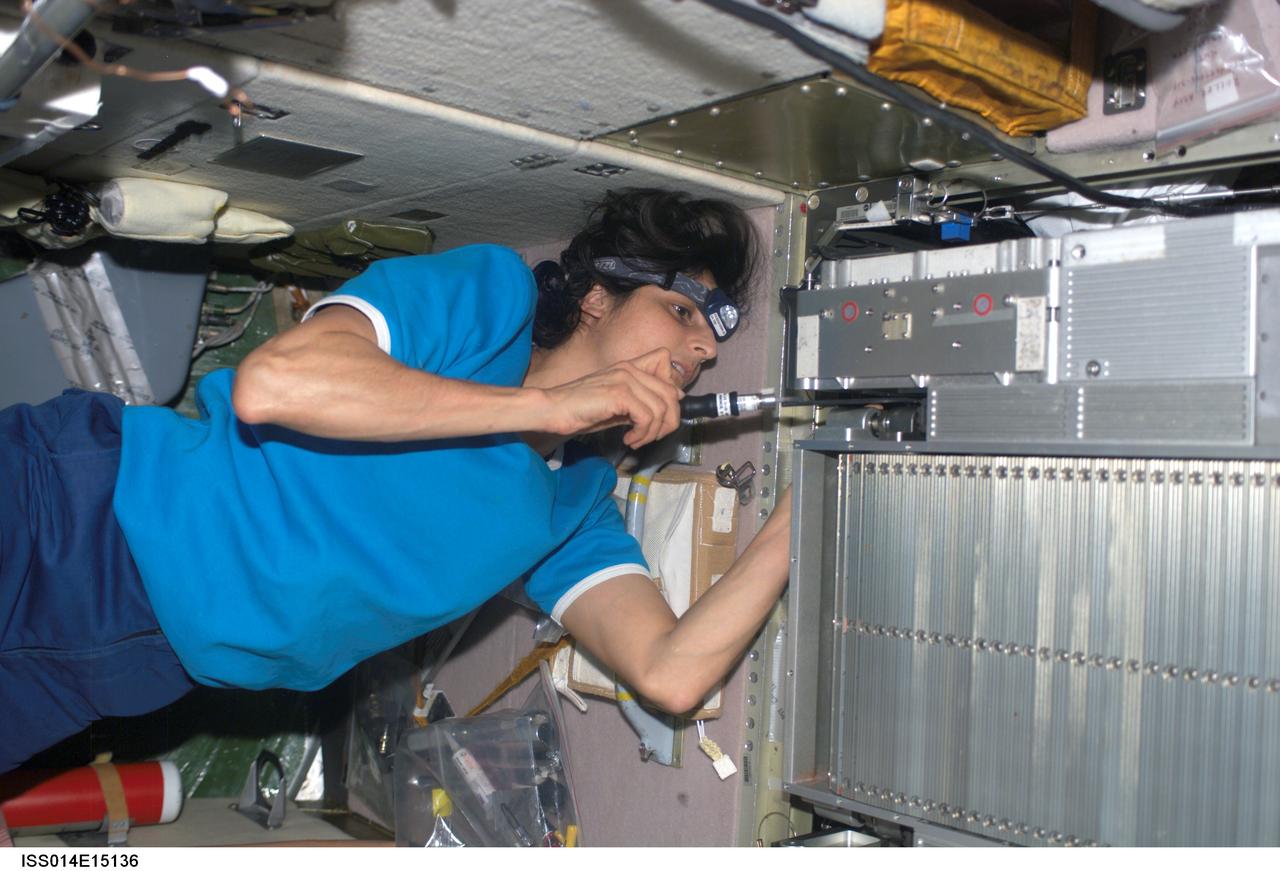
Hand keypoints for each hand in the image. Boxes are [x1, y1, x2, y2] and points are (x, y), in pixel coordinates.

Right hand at [538, 348, 683, 448]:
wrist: (552, 409)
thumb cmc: (581, 409)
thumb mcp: (617, 404)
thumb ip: (641, 401)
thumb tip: (672, 402)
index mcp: (629, 366)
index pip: (665, 364)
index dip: (671, 390)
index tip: (659, 413)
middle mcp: (629, 368)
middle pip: (670, 392)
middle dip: (667, 421)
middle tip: (650, 436)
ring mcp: (624, 379)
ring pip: (661, 408)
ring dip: (652, 432)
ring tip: (636, 440)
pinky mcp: (618, 394)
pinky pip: (647, 416)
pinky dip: (642, 434)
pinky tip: (628, 439)